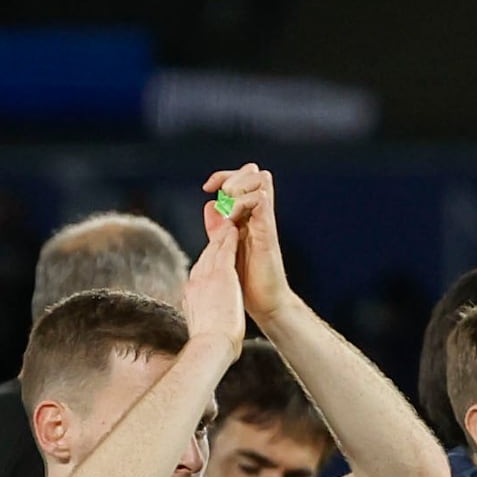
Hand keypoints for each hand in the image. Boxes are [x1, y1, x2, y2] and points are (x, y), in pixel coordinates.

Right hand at [179, 207, 250, 359]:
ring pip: (214, 248)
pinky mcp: (221, 274)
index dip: (207, 259)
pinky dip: (229, 237)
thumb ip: (203, 320)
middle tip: (220, 227)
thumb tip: (205, 328)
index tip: (213, 252)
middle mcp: (195, 281)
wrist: (211, 346)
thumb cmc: (211, 346)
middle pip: (205, 256)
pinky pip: (225, 249)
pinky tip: (234, 228)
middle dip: (213, 241)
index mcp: (192, 296)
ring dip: (221, 234)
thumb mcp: (202, 329)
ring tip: (228, 221)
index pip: (200, 271)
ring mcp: (206, 276)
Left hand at [204, 166, 293, 323]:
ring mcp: (265, 221)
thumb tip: (210, 205)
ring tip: (227, 208)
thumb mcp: (226, 249)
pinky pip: (260, 201)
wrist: (265, 304)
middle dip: (232, 176)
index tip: (207, 188)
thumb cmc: (249, 282)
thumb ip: (218, 228)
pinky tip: (231, 220)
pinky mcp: (268, 231)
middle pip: (253, 172)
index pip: (240, 180)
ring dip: (239, 188)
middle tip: (219, 194)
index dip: (222, 177)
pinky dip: (241, 204)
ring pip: (261, 179)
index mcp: (248, 217)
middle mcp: (259, 215)